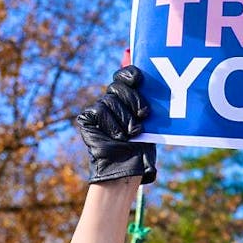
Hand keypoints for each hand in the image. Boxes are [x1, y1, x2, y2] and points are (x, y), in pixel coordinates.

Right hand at [76, 66, 156, 183]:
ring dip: (125, 118)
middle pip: (117, 86)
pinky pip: (100, 111)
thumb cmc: (141, 148)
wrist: (128, 168)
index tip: (138, 79)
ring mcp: (98, 109)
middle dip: (133, 99)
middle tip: (143, 115)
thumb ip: (147, 104)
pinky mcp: (87, 119)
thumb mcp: (150, 122)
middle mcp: (110, 101)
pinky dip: (111, 123)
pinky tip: (119, 136)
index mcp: (126, 98)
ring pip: (110, 100)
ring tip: (133, 133)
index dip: (129, 74)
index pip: (123, 77)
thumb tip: (156, 86)